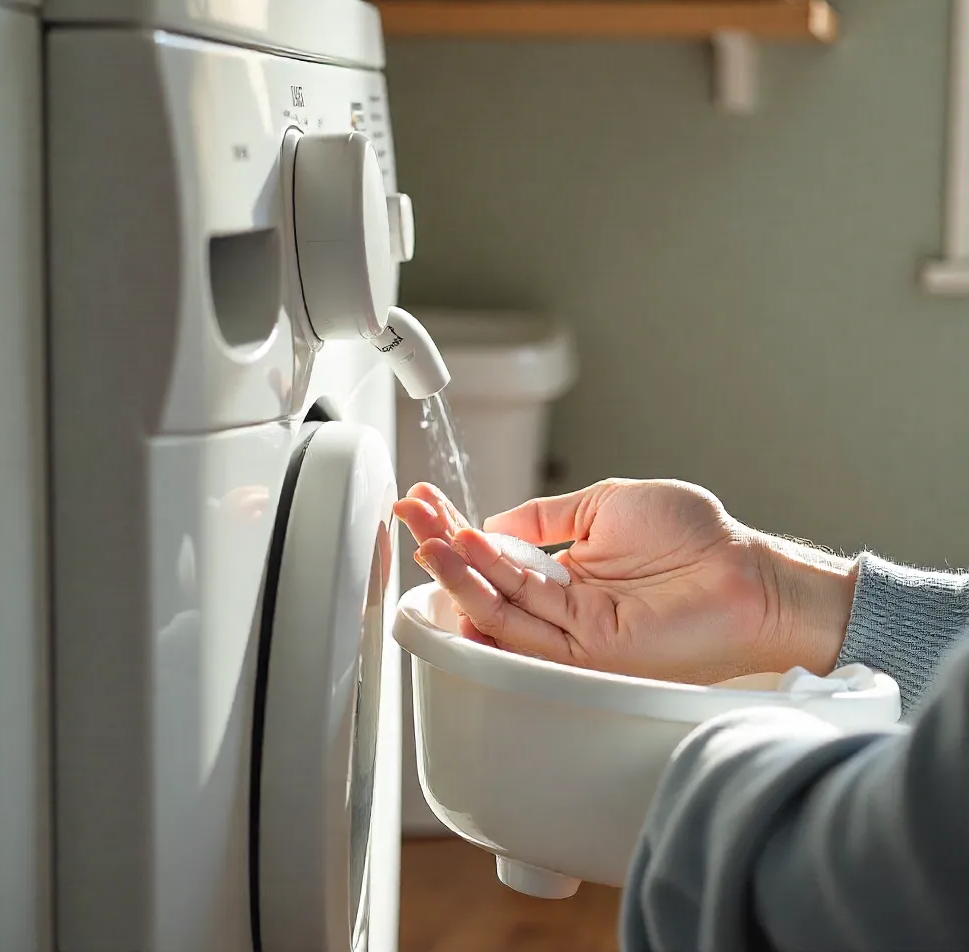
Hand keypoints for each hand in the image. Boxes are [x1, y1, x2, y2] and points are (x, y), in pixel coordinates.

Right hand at [394, 480, 855, 684]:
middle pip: (488, 583)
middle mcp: (562, 605)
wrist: (743, 570)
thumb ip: (546, 518)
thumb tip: (493, 522)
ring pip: (499, 607)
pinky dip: (494, 593)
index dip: (457, 527)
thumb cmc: (691, 535)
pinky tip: (468, 558)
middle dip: (444, 547)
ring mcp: (573, 631)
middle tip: (409, 514)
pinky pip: (529, 626)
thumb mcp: (603, 505)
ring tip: (426, 537)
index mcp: (566, 570)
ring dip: (458, 572)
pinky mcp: (588, 651)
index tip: (425, 500)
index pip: (498, 552)